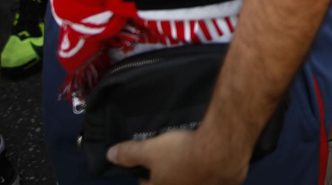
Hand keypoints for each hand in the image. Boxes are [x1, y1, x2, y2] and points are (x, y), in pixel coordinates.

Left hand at [108, 126, 246, 184]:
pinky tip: (212, 159)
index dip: (145, 176)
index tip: (147, 166)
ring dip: (190, 176)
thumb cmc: (182, 152)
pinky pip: (213, 179)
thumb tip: (109, 155)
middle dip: (168, 177)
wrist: (221, 150)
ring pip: (193, 182)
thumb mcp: (151, 149)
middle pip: (170, 184)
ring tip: (190, 159)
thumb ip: (130, 154)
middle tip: (169, 161)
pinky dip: (211, 173)